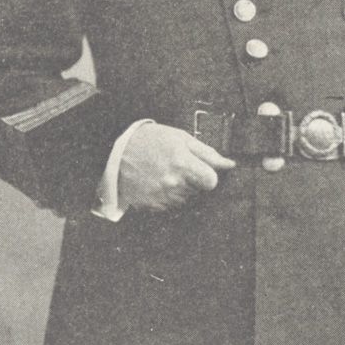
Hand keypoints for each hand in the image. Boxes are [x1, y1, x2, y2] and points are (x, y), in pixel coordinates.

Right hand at [118, 123, 235, 211]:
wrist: (115, 153)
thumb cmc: (150, 141)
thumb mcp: (180, 138)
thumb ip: (207, 153)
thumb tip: (229, 164)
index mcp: (182, 163)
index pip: (212, 181)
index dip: (209, 175)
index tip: (202, 170)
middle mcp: (173, 183)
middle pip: (199, 191)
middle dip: (194, 180)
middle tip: (177, 167)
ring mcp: (161, 197)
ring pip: (186, 199)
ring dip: (181, 189)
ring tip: (165, 173)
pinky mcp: (152, 207)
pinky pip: (170, 206)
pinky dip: (167, 196)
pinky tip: (157, 182)